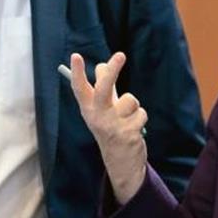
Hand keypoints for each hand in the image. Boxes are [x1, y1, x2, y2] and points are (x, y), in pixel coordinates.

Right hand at [67, 52, 147, 202]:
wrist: (120, 162)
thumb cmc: (111, 128)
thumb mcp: (103, 109)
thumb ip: (103, 87)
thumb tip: (102, 65)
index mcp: (88, 110)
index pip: (79, 89)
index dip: (77, 72)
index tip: (76, 56)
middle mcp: (97, 118)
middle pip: (104, 89)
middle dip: (112, 71)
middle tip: (121, 55)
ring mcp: (112, 126)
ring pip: (130, 100)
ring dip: (133, 106)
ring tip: (127, 118)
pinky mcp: (128, 134)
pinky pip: (141, 113)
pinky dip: (140, 118)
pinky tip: (134, 129)